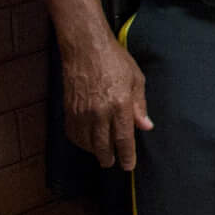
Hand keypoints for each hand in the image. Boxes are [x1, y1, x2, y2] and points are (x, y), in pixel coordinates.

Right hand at [61, 33, 150, 170]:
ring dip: (95, 151)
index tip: (128, 166)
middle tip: (113, 162)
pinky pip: (73, 133)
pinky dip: (80, 141)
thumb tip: (146, 126)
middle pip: (103, 146)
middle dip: (109, 158)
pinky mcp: (69, 109)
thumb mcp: (136, 80)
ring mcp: (82, 112)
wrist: (85, 47)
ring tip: (102, 153)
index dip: (126, 156)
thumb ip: (140, 106)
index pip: (123, 139)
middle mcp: (99, 112)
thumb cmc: (114, 60)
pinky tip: (87, 141)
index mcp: (120, 105)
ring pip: (87, 142)